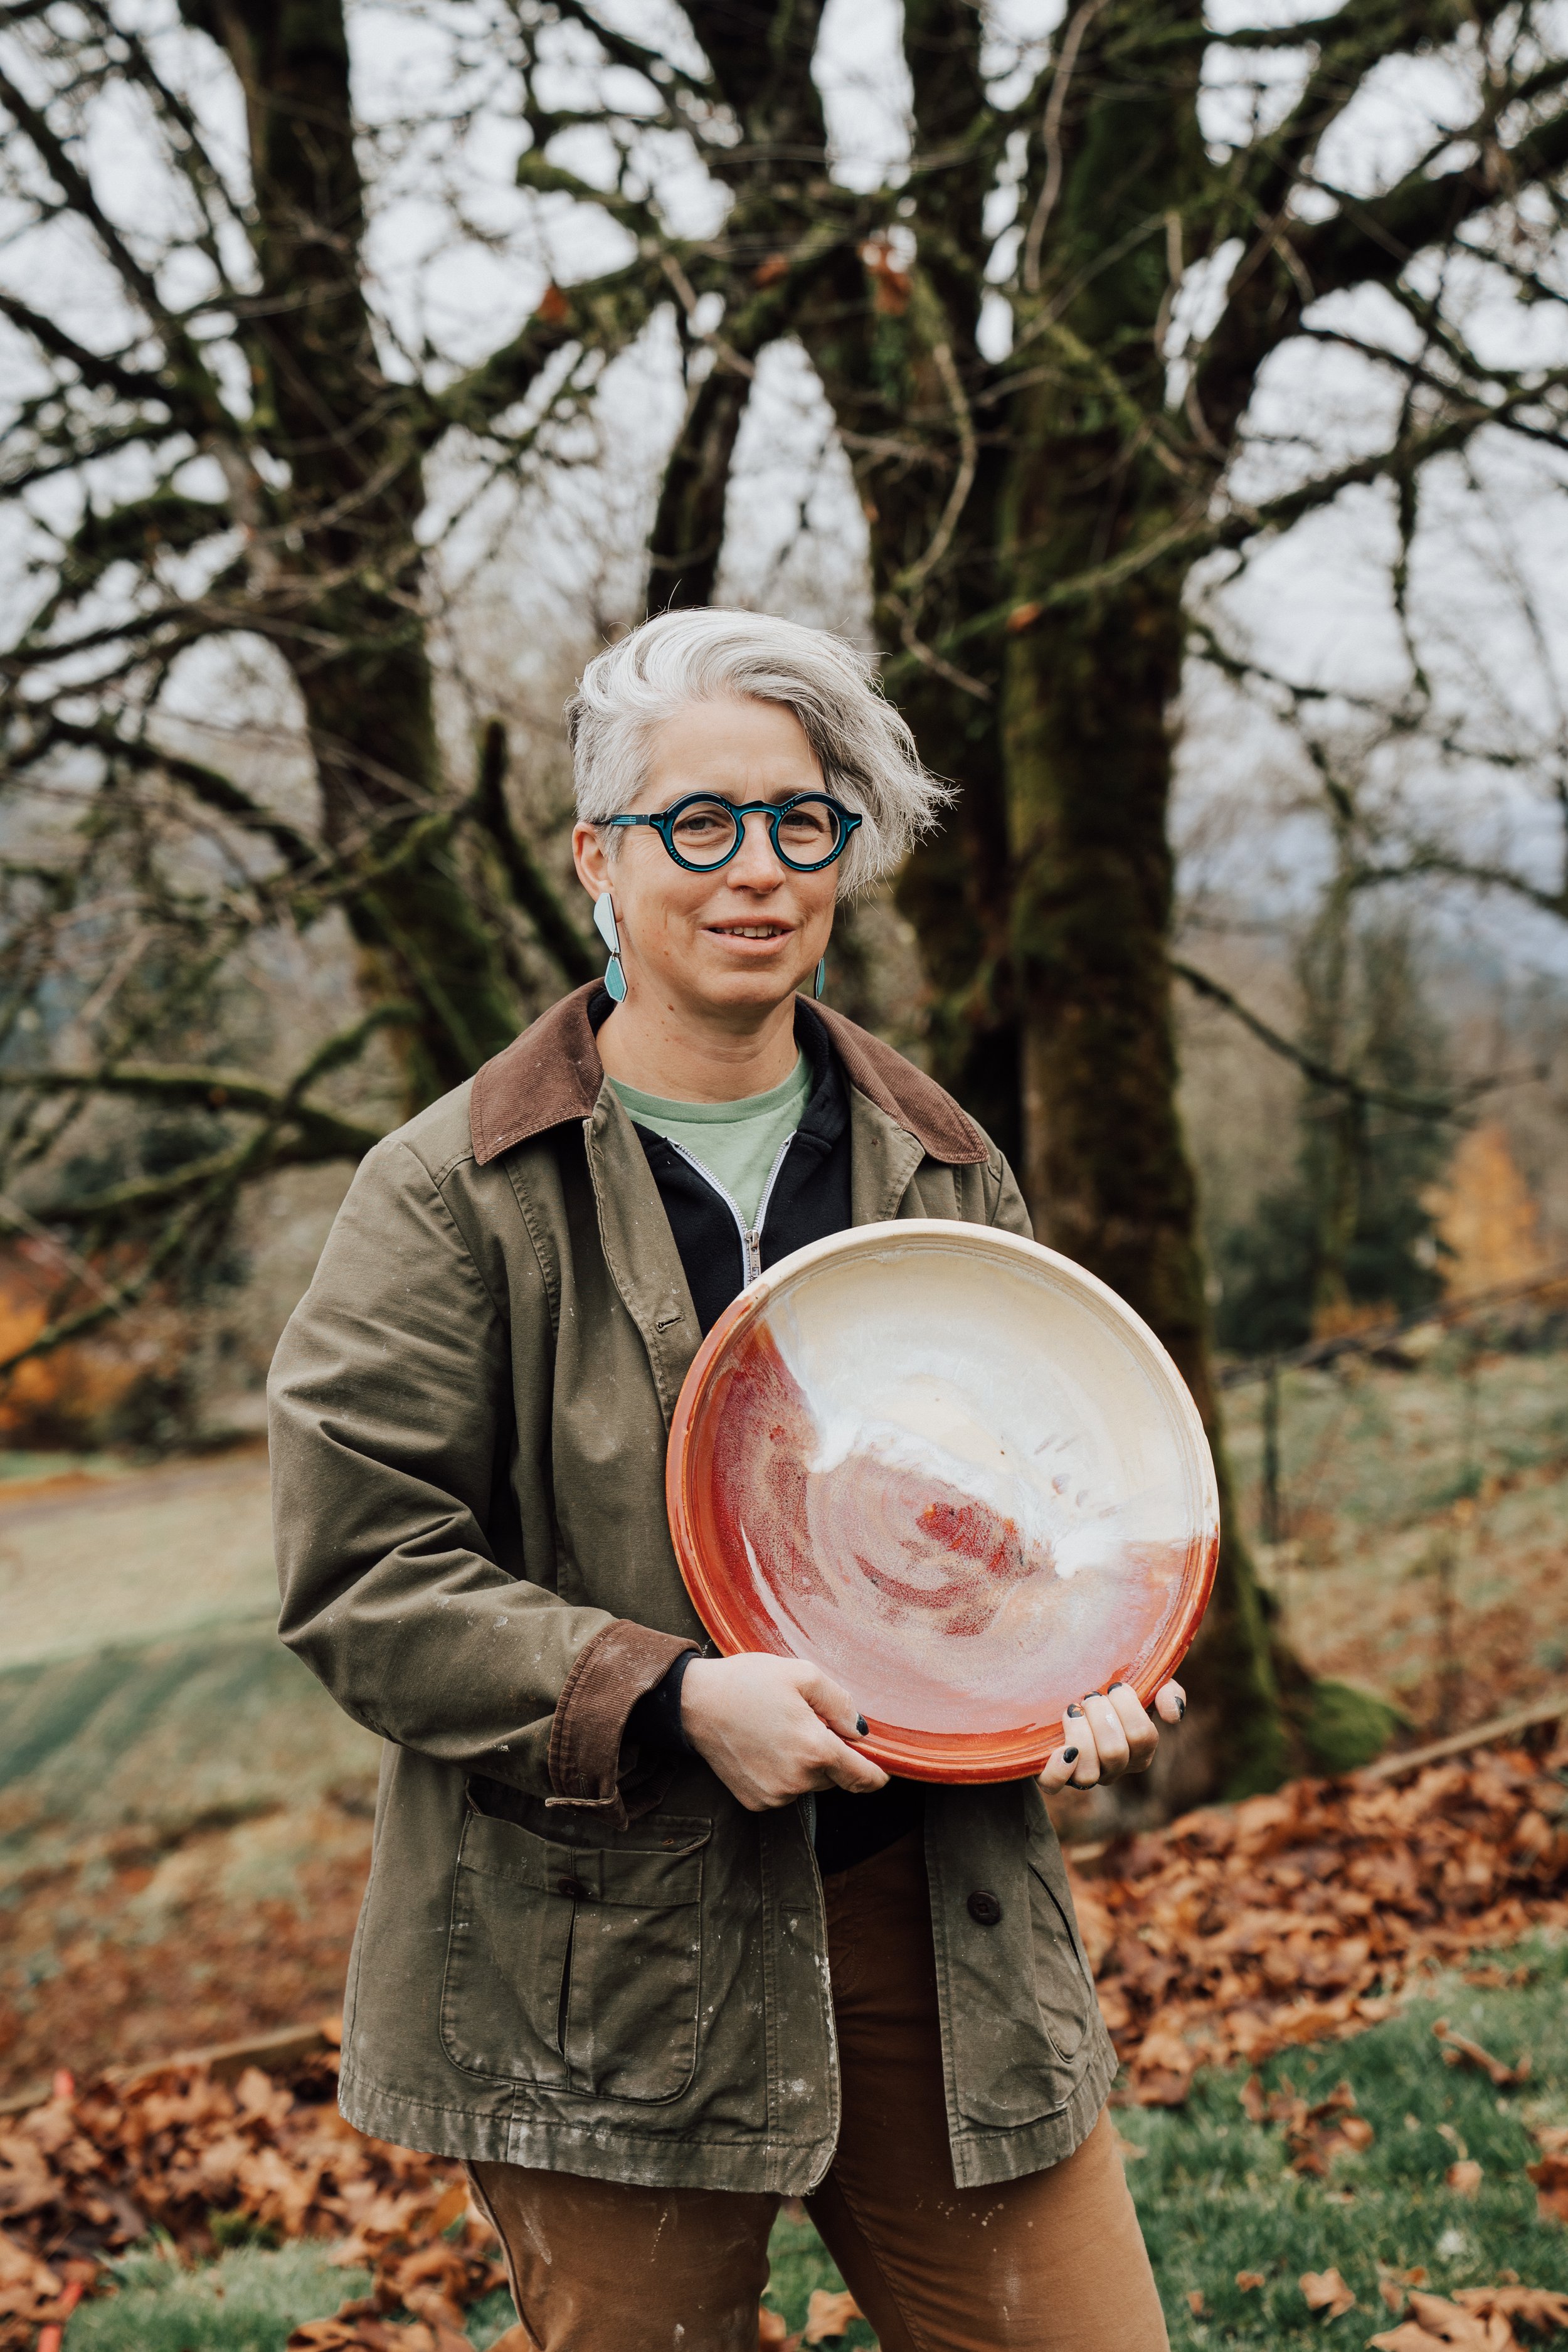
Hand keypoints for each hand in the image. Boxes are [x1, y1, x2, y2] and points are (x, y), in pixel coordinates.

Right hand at [679, 1654, 889, 1812]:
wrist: (696, 1703)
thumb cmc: (748, 1682)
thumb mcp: (803, 1674)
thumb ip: (840, 1703)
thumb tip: (861, 1731)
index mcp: (815, 1750)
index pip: (862, 1777)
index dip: (876, 1775)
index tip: (882, 1772)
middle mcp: (797, 1781)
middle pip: (834, 1776)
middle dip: (831, 1754)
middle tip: (807, 1723)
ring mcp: (775, 1795)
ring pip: (810, 1784)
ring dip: (807, 1765)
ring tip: (782, 1731)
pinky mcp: (756, 1802)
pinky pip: (785, 1791)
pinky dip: (784, 1774)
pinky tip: (766, 1747)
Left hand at [1037, 1680, 1184, 1792]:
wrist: (1068, 1690)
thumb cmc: (1110, 1692)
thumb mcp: (1146, 1685)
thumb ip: (1167, 1692)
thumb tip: (1173, 1715)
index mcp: (1139, 1751)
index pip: (1143, 1737)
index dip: (1128, 1707)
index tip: (1114, 1686)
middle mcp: (1114, 1769)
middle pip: (1115, 1753)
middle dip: (1100, 1714)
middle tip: (1091, 1696)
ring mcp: (1085, 1775)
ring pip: (1088, 1773)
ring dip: (1079, 1733)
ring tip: (1073, 1710)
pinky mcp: (1054, 1775)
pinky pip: (1054, 1784)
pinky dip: (1058, 1770)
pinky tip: (1060, 1749)